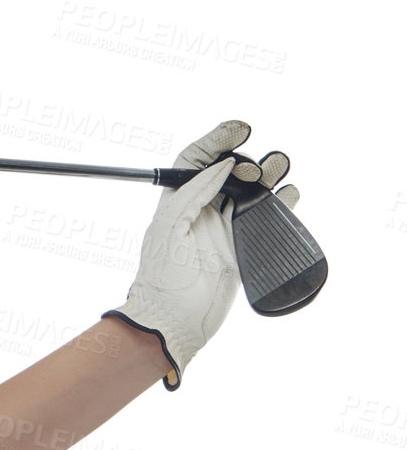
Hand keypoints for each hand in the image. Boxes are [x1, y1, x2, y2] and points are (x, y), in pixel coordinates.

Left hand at [101, 120, 289, 390]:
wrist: (175, 320)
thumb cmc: (162, 277)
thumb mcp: (169, 228)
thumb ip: (193, 193)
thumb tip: (222, 166)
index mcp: (178, 200)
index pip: (197, 160)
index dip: (217, 141)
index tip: (240, 130)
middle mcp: (203, 209)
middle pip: (231, 171)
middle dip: (247, 161)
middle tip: (252, 173)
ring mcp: (226, 227)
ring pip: (253, 191)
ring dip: (269, 175)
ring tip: (277, 171)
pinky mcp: (244, 246)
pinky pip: (268, 218)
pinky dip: (283, 203)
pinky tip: (288, 195)